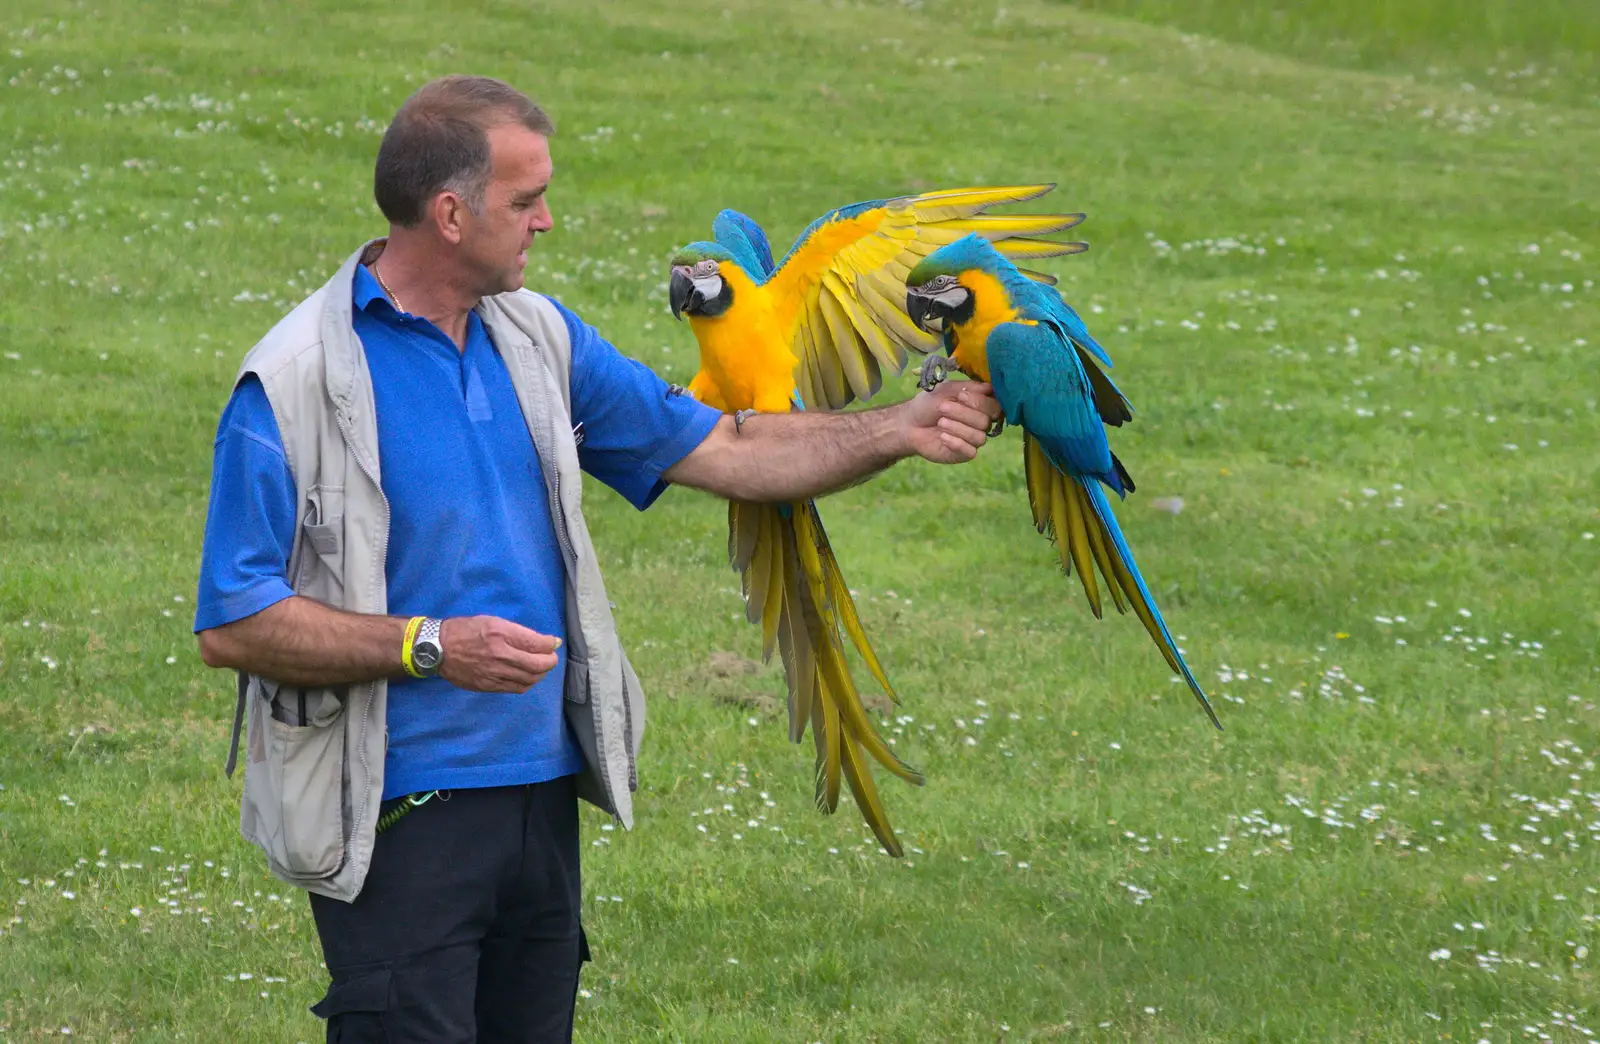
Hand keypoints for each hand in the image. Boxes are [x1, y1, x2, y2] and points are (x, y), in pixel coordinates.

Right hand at [438, 615, 560, 692]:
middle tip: (550, 658)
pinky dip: (526, 683)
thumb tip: (542, 640)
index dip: (550, 644)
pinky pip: (516, 688)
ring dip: (540, 674)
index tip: (553, 643)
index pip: (537, 643)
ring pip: (529, 679)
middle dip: (550, 662)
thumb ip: (517, 631)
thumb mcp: (491, 621)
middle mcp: (500, 654)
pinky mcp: (488, 686)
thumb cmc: (465, 630)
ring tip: (540, 668)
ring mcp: (494, 673)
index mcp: (501, 633)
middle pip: (538, 665)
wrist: (437, 648)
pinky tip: (526, 677)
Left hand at [897, 380, 1003, 463]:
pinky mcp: (964, 454)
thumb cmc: (929, 405)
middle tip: (942, 408)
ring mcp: (973, 439)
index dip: (980, 401)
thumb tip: (989, 387)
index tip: (960, 396)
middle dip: (963, 413)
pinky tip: (942, 437)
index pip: (994, 405)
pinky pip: (970, 451)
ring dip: (958, 428)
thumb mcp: (946, 389)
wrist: (910, 424)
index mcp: (980, 406)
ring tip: (940, 423)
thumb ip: (969, 387)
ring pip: (979, 437)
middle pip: (985, 421)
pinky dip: (956, 443)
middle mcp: (981, 423)